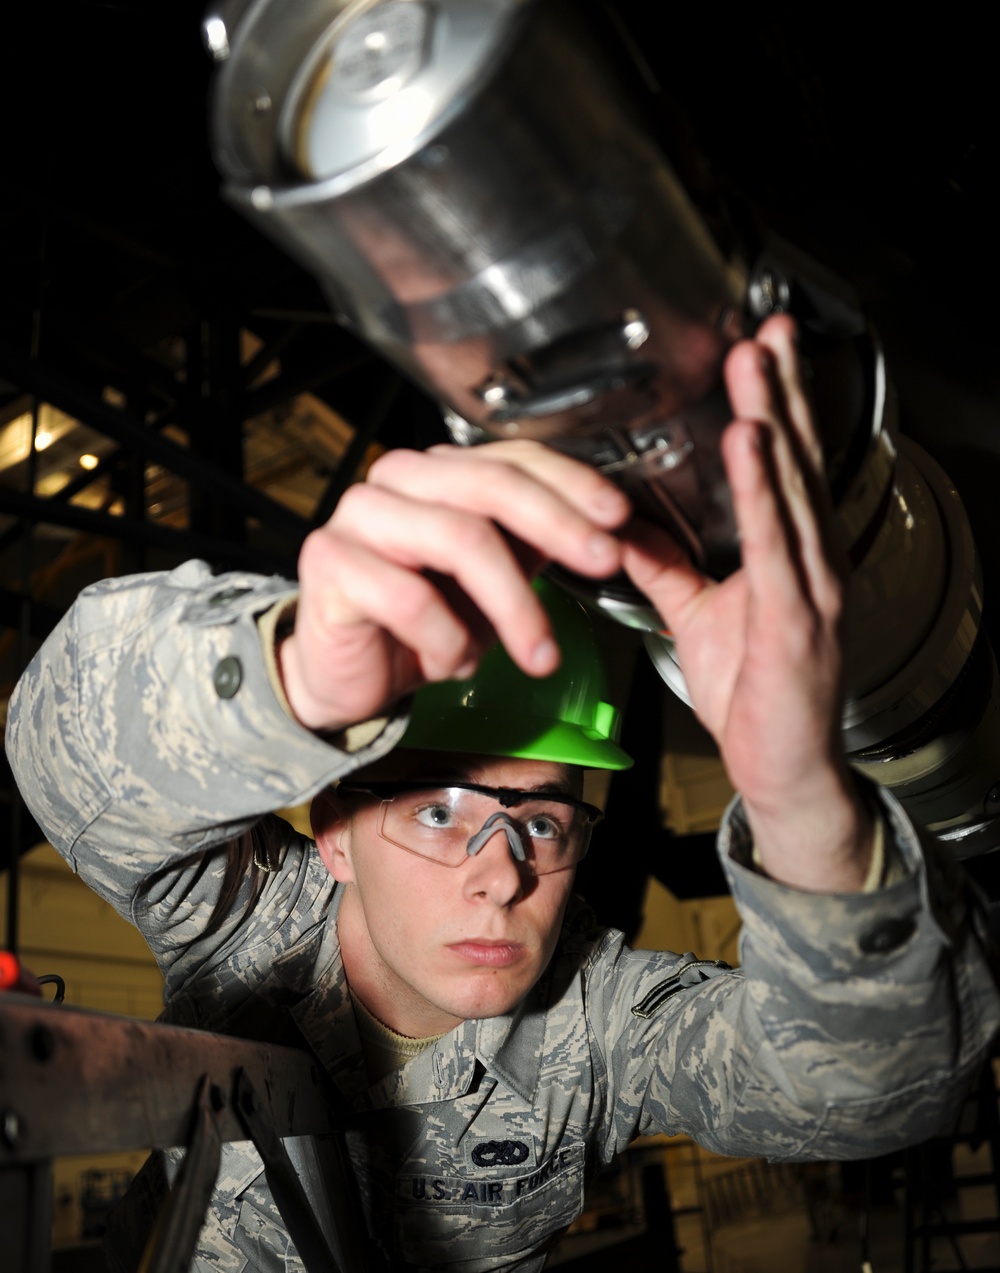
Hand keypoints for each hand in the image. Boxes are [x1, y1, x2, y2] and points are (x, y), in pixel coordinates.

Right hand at [278, 441, 630, 732]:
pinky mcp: (330, 563)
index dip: (571, 483)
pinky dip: (447, 641)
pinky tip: (452, 663)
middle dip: (558, 525)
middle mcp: (396, 479)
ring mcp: (358, 516)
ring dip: (514, 605)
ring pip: (460, 539)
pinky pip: (410, 599)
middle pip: (490, 485)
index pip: (514, 457)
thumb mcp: (497, 576)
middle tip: (603, 563)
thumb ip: (539, 541)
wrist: (349, 674)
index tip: (619, 520)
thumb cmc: (424, 620)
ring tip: (537, 655)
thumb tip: (612, 528)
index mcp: (440, 471)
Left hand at [622, 315, 872, 889]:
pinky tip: (752, 449)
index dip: (774, 405)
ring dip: (774, 423)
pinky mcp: (800, 623)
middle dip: (781, 391)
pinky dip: (764, 495)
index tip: (757, 348)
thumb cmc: (753, 693)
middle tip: (764, 327)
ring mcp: (813, 590)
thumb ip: (663, 565)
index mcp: (790, 556)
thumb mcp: (696, 614)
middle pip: (797, 462)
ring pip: (793, 492)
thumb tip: (619, 522)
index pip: (782, 467)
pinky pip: (777, 549)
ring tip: (753, 367)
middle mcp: (812, 562)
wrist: (783, 771)